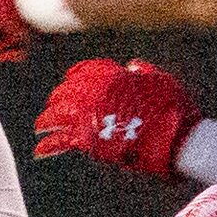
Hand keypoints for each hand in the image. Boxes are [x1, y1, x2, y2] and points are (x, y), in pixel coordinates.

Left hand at [35, 59, 203, 180]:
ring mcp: (91, 115)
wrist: (176, 138)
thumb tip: (131, 66)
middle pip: (67, 93)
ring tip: (40, 128)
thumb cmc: (174, 110)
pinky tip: (40, 150)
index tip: (67, 82)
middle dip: (57, 101)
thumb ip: (143, 72)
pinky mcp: (90, 139)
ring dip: (47, 121)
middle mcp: (96, 91)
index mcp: (113, 75)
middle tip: (51, 109)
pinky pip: (62, 141)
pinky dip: (50, 146)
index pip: (85, 71)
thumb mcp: (160, 80)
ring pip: (59, 115)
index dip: (74, 77)